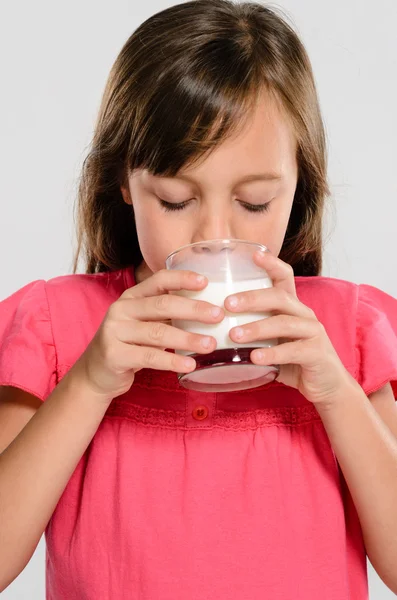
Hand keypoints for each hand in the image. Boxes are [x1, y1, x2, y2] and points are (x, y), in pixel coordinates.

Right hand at [71, 269, 223, 401]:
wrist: (96, 372)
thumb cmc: (129, 344)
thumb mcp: (143, 323)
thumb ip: (166, 314)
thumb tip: (209, 310)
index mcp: (131, 296)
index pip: (158, 280)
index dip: (182, 278)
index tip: (206, 282)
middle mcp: (121, 309)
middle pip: (162, 305)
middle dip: (194, 309)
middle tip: (218, 316)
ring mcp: (115, 332)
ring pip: (158, 333)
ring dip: (188, 339)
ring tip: (210, 344)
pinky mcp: (114, 355)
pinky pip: (149, 357)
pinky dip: (172, 362)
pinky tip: (190, 365)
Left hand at [225, 250, 354, 406]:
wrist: (326, 387)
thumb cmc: (292, 361)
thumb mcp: (272, 341)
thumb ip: (251, 330)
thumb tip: (210, 325)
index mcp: (292, 307)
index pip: (284, 276)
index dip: (271, 263)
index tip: (252, 254)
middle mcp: (304, 314)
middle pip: (279, 297)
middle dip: (252, 298)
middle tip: (227, 305)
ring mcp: (313, 333)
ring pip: (285, 322)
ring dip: (257, 327)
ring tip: (234, 335)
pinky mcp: (317, 354)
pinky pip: (293, 350)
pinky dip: (272, 354)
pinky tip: (254, 358)